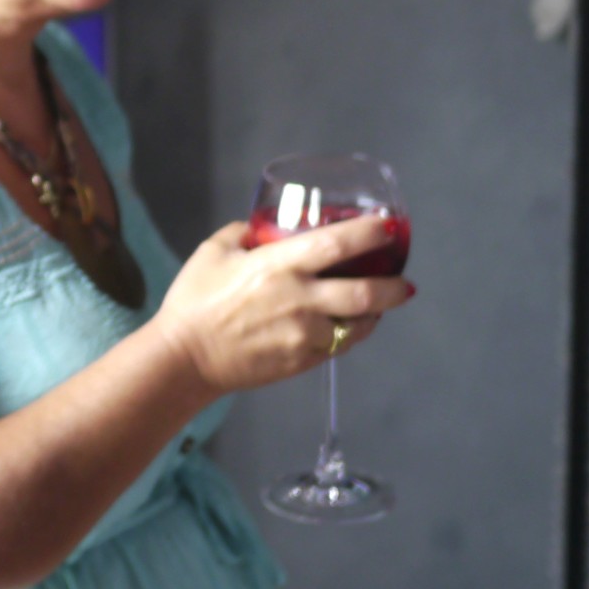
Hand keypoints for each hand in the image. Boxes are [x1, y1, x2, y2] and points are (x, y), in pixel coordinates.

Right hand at [150, 216, 414, 394]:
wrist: (184, 358)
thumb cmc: (194, 301)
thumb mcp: (212, 252)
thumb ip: (241, 233)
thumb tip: (261, 228)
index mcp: (279, 267)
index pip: (337, 244)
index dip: (369, 233)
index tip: (388, 227)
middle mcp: (300, 301)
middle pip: (366, 293)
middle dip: (395, 287)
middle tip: (405, 281)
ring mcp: (304, 336)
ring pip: (359, 326)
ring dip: (375, 314)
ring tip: (380, 306)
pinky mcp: (302, 361)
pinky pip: (338, 346)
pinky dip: (348, 334)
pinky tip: (347, 326)